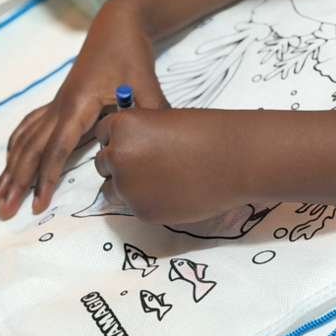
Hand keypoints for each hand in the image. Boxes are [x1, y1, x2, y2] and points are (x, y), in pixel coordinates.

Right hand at [0, 1, 167, 218]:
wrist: (116, 28)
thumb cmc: (130, 57)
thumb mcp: (146, 85)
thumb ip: (151, 116)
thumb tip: (162, 148)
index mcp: (79, 105)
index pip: (57, 148)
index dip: (47, 177)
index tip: (39, 205)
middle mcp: (60, 106)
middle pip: (32, 149)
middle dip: (17, 181)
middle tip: (3, 211)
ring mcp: (56, 105)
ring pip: (25, 140)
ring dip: (9, 168)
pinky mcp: (58, 103)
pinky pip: (29, 127)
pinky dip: (16, 147)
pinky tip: (8, 161)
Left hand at [94, 108, 248, 224]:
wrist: (232, 159)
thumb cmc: (204, 133)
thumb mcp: (161, 123)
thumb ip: (137, 138)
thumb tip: (125, 154)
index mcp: (122, 127)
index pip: (103, 134)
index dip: (119, 139)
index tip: (136, 144)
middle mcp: (118, 156)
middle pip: (103, 164)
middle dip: (120, 165)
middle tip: (149, 165)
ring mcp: (128, 187)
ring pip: (112, 190)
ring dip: (127, 186)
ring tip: (158, 180)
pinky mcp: (142, 212)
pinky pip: (133, 207)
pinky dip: (146, 202)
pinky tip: (170, 192)